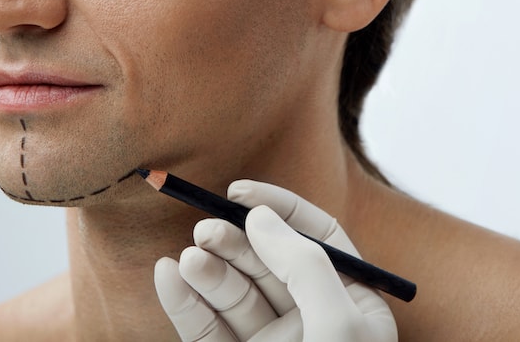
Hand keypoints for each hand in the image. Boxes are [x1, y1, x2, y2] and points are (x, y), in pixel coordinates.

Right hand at [154, 179, 397, 340]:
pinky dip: (184, 302)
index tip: (241, 192)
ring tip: (189, 257)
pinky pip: (205, 328)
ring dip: (209, 269)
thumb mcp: (337, 326)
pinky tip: (168, 276)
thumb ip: (304, 265)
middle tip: (206, 229)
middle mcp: (311, 319)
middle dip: (236, 240)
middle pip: (268, 260)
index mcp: (351, 304)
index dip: (279, 209)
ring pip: (233, 292)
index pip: (317, 238)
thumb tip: (261, 216)